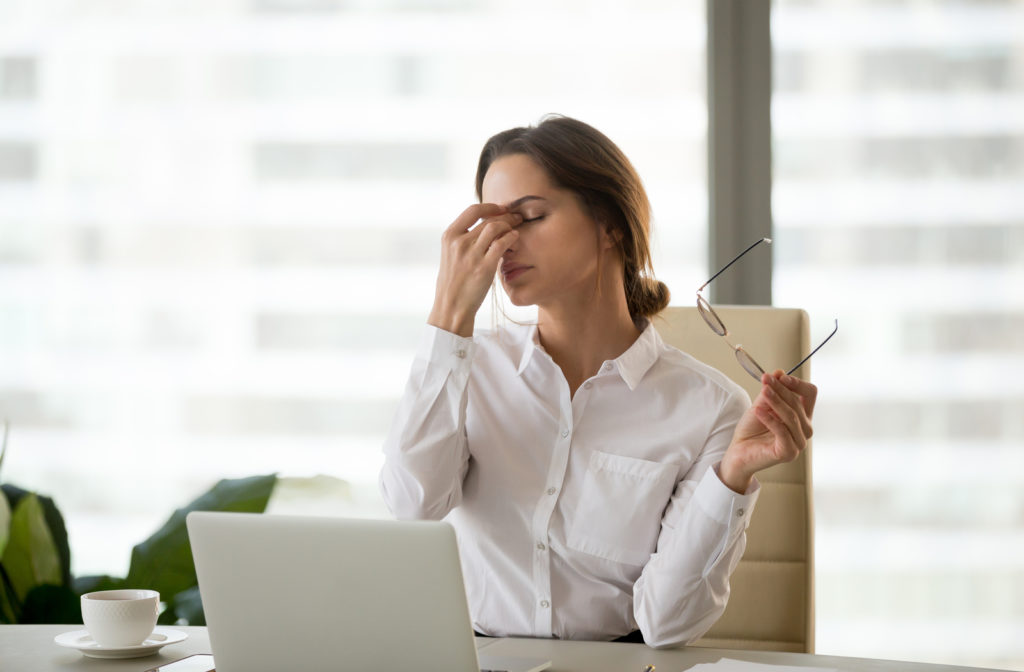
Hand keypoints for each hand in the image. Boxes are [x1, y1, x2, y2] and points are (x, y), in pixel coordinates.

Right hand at [428, 203, 521, 336]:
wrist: (451, 306)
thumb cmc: (453, 282)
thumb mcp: (450, 255)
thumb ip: (462, 239)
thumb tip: (481, 226)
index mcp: (449, 236)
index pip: (472, 210)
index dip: (490, 207)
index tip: (501, 209)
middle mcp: (459, 243)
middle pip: (488, 220)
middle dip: (506, 216)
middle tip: (516, 218)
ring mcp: (471, 255)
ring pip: (496, 228)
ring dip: (510, 226)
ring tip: (516, 229)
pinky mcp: (484, 267)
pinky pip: (502, 244)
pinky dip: (511, 238)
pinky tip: (515, 239)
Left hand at [719, 370, 817, 492]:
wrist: (739, 451)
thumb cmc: (751, 430)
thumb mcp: (761, 405)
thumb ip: (771, 391)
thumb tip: (780, 372)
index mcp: (802, 416)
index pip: (810, 394)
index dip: (797, 383)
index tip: (780, 377)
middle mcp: (804, 430)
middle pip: (798, 403)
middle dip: (780, 390)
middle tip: (765, 379)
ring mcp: (798, 443)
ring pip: (791, 416)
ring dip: (776, 401)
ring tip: (762, 391)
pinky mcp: (788, 452)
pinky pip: (782, 431)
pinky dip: (770, 419)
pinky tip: (758, 410)